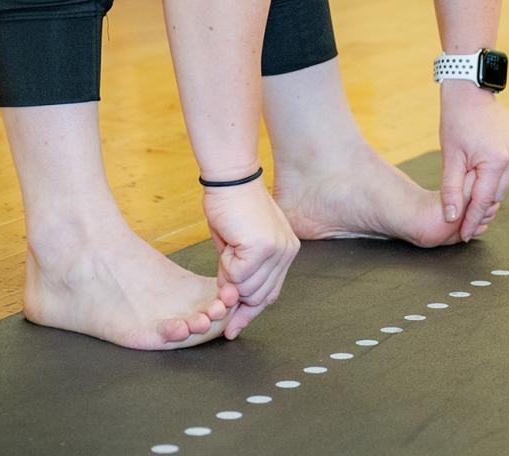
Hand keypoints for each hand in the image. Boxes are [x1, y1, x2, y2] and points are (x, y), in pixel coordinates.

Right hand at [202, 177, 299, 339]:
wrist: (231, 178)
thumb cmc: (232, 206)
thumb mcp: (240, 245)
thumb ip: (243, 272)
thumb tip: (233, 300)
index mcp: (286, 251)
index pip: (270, 293)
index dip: (250, 312)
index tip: (232, 328)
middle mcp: (287, 252)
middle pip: (258, 296)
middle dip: (235, 294)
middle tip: (221, 278)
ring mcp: (277, 251)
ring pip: (246, 289)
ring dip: (228, 275)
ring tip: (228, 248)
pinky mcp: (263, 248)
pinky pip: (236, 276)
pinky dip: (225, 266)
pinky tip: (228, 244)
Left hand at [439, 80, 508, 241]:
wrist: (469, 89)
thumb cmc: (455, 121)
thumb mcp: (450, 157)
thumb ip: (451, 189)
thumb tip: (450, 217)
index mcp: (495, 160)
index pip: (482, 200)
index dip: (472, 220)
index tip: (463, 235)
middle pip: (496, 194)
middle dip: (481, 210)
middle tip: (466, 225)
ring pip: (503, 182)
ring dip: (488, 193)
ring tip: (471, 206)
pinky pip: (507, 167)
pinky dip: (494, 176)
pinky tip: (482, 182)